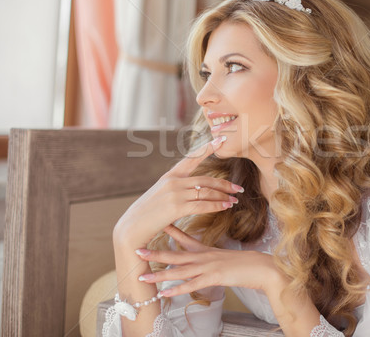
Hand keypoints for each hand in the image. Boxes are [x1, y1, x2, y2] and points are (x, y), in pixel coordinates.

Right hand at [113, 136, 243, 247]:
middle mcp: (173, 181)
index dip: (207, 148)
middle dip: (225, 184)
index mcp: (169, 177)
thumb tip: (191, 190)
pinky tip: (226, 207)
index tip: (220, 140)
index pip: (191, 158)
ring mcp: (174, 193)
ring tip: (235, 200)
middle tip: (238, 188)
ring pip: (206, 192)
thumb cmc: (146, 216)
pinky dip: (217, 205)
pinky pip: (202, 205)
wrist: (131, 229)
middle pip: (205, 180)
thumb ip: (174, 190)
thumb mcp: (159, 197)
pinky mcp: (176, 207)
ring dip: (224, 196)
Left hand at [135, 225, 284, 296]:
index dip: (169, 231)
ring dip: (159, 274)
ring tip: (142, 275)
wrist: (262, 268)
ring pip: (179, 270)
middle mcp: (204, 256)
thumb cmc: (246, 264)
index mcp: (206, 250)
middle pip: (175, 254)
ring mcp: (208, 267)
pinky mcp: (213, 277)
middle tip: (136, 249)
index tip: (155, 225)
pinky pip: (191, 285)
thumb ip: (211, 255)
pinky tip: (164, 292)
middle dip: (155, 253)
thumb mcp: (225, 256)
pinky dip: (176, 289)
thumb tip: (201, 256)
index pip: (184, 238)